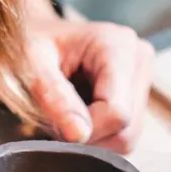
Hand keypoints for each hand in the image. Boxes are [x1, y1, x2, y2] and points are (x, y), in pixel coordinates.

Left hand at [24, 0, 154, 152]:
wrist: (32, 34)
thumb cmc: (28, 45)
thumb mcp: (32, 67)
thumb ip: (55, 98)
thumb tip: (79, 135)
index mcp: (117, 46)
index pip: (117, 112)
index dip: (85, 130)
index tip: (54, 123)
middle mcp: (138, 60)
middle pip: (126, 129)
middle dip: (88, 135)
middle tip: (56, 120)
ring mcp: (142, 77)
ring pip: (127, 137)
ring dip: (92, 138)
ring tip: (66, 115)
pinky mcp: (137, 94)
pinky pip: (123, 135)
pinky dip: (98, 135)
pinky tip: (79, 115)